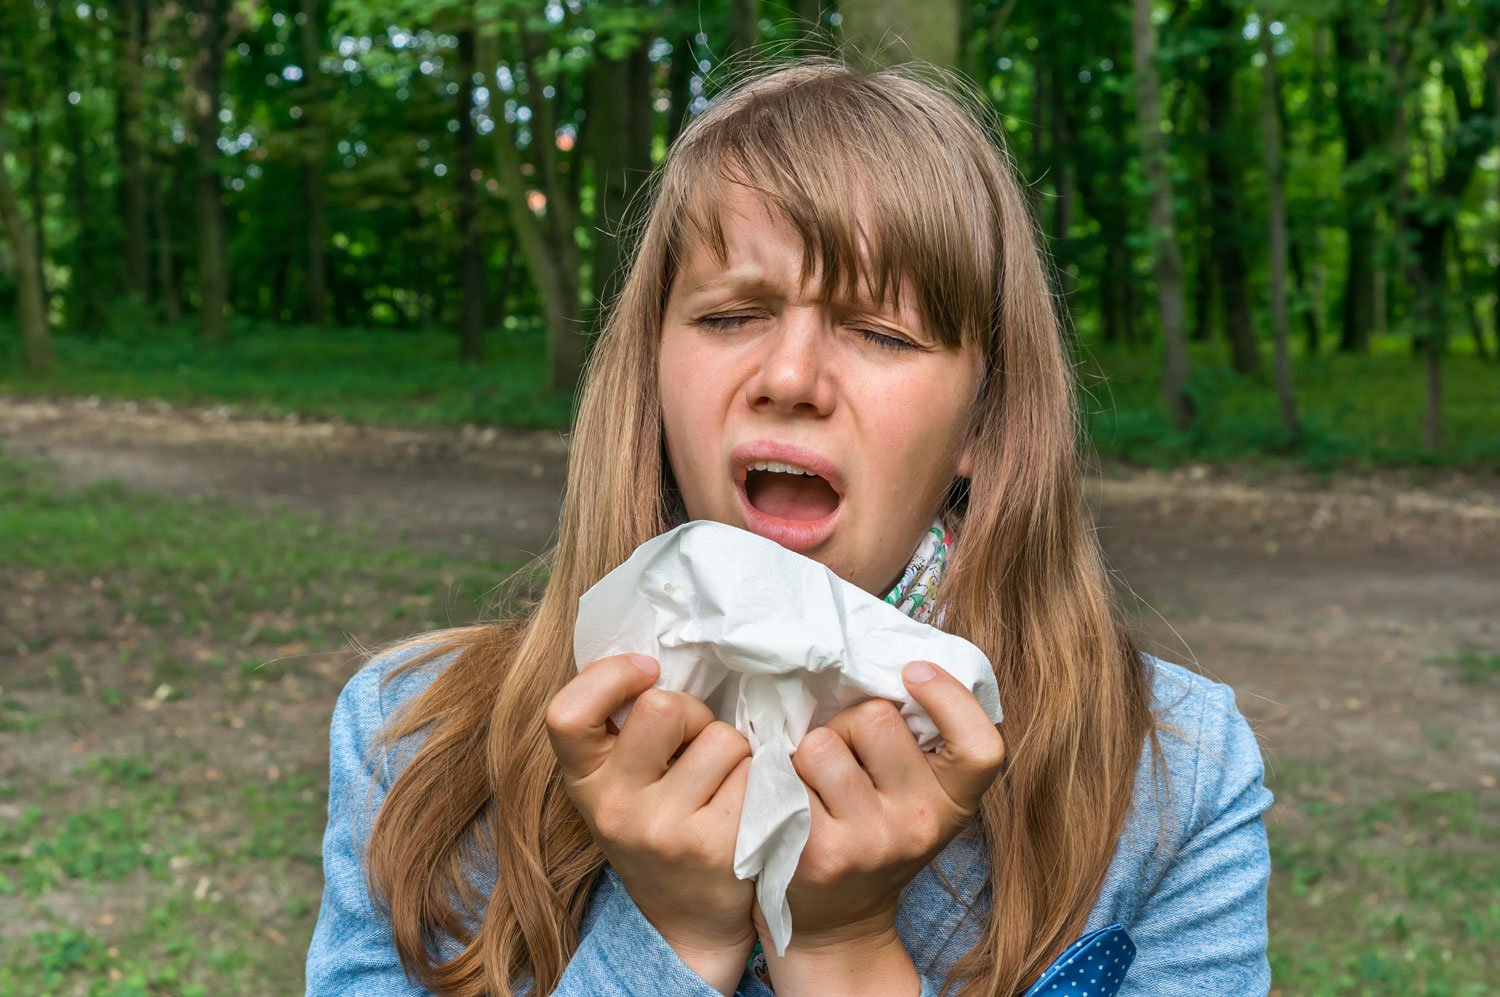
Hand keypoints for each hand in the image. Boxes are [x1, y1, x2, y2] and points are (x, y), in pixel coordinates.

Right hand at [545, 654, 755, 992]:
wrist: (688, 922)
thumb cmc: (658, 825)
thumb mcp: (619, 782)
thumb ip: (621, 727)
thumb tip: (651, 647)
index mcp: (584, 782)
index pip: (566, 714)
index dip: (608, 677)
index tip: (646, 670)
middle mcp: (615, 810)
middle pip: (663, 708)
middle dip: (692, 712)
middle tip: (693, 744)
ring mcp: (667, 832)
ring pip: (722, 738)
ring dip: (734, 750)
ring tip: (722, 783)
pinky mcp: (721, 848)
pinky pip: (757, 773)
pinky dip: (761, 780)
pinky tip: (746, 807)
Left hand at [758, 660, 1003, 968]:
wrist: (839, 926)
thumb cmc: (874, 836)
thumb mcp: (915, 795)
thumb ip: (917, 742)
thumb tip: (891, 662)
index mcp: (953, 803)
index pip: (983, 745)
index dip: (949, 697)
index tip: (914, 673)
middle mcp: (919, 824)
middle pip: (874, 717)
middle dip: (848, 722)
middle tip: (844, 755)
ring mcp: (868, 842)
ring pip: (821, 742)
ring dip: (808, 751)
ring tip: (813, 782)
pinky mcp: (816, 853)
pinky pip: (783, 773)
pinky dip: (777, 777)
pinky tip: (787, 801)